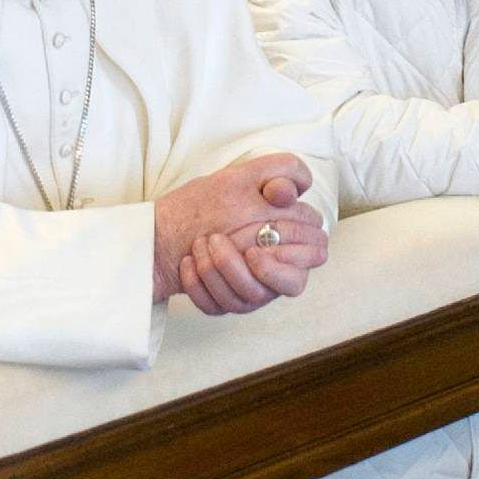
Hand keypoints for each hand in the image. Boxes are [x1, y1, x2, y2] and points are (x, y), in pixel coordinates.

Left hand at [153, 153, 326, 311]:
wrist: (163, 226)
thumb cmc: (210, 201)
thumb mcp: (242, 177)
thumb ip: (279, 171)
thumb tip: (301, 185)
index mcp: (291, 240)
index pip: (314, 256)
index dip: (289, 255)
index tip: (255, 246)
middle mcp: (276, 270)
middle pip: (287, 285)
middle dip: (246, 265)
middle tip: (215, 239)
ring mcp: (251, 291)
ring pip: (247, 298)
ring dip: (216, 269)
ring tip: (198, 244)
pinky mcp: (224, 304)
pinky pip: (217, 306)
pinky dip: (197, 285)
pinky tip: (187, 262)